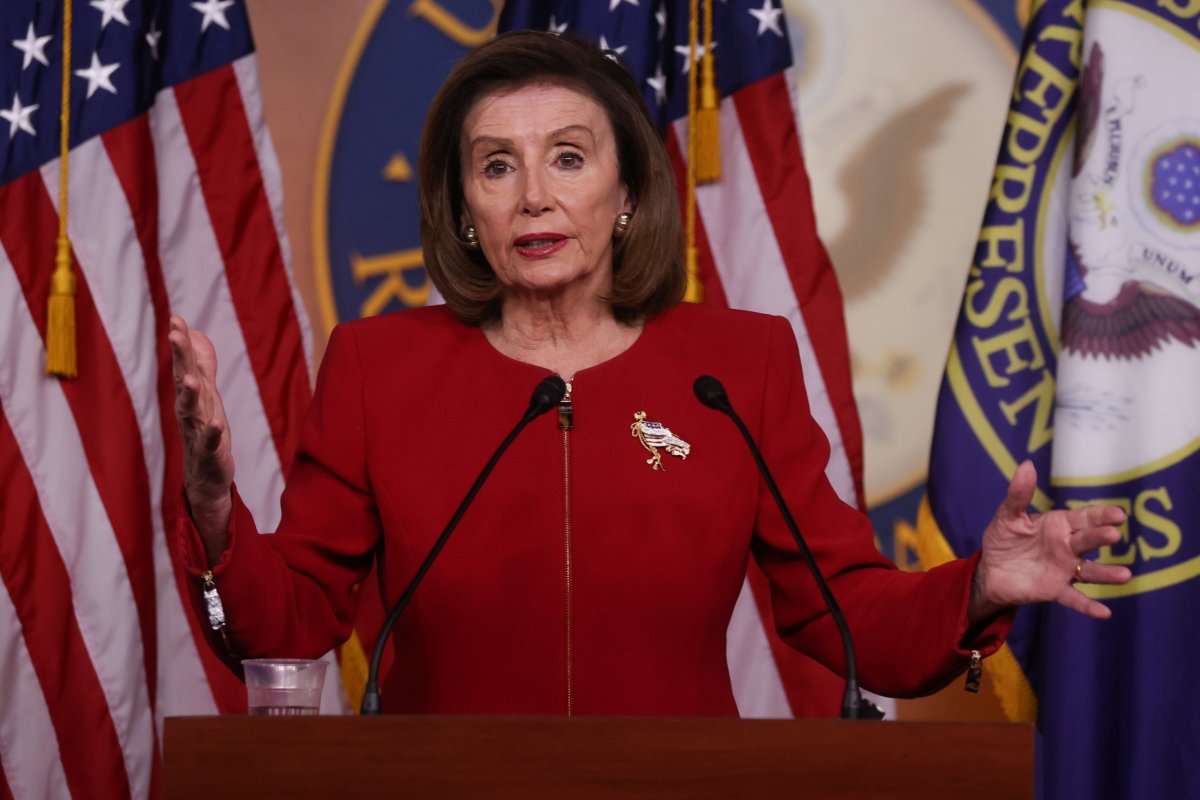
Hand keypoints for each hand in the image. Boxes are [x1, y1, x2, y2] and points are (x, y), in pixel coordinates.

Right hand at [169, 315, 234, 563]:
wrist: (206, 478)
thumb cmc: (206, 431)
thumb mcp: (206, 394)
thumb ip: (202, 363)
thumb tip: (196, 332)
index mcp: (191, 396)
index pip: (184, 364)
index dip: (181, 342)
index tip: (175, 318)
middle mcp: (190, 411)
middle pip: (184, 379)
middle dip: (179, 357)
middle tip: (174, 332)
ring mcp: (198, 432)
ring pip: (192, 410)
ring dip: (190, 395)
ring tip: (189, 379)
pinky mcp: (210, 453)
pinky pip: (209, 442)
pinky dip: (213, 432)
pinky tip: (217, 423)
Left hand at [969, 461, 1130, 623]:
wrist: (990, 572)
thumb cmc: (1003, 540)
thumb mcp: (1007, 516)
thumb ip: (1018, 494)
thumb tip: (1027, 465)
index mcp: (1059, 525)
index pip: (1084, 518)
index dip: (1101, 516)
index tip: (1118, 514)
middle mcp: (1067, 547)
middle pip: (1088, 541)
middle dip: (1101, 537)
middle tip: (1114, 534)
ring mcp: (1064, 570)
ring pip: (1089, 572)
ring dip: (1107, 574)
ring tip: (1124, 575)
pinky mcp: (1055, 590)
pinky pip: (1074, 599)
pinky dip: (1088, 606)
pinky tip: (1104, 613)